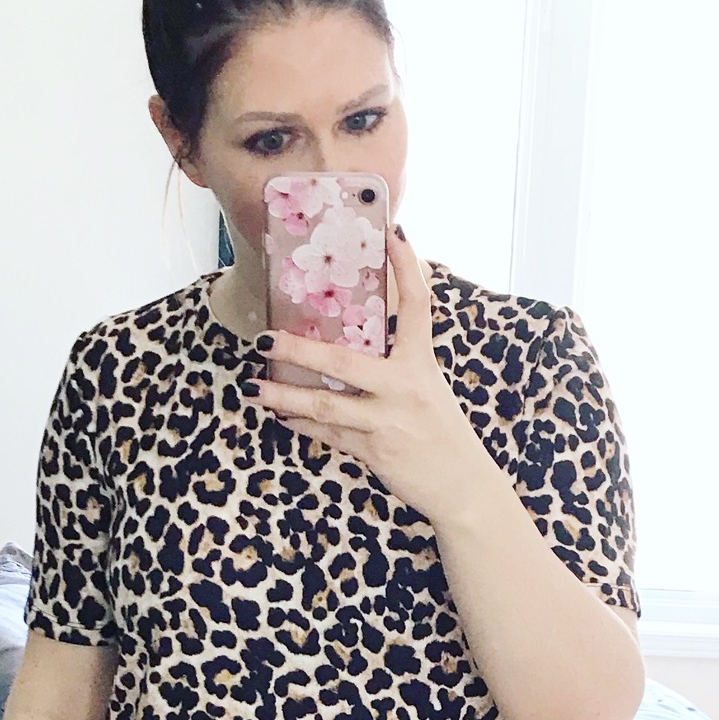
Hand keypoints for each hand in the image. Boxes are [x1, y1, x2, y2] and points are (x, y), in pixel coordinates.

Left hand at [247, 231, 495, 518]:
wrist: (463, 486)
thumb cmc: (443, 434)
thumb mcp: (429, 389)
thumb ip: (399, 365)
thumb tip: (360, 341)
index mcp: (423, 364)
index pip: (418, 304)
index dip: (407, 266)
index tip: (393, 233)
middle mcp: (405, 387)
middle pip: (344, 362)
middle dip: (300, 351)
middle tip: (266, 339)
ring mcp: (387, 421)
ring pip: (326, 405)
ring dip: (286, 396)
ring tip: (256, 388)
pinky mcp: (375, 451)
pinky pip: (329, 434)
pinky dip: (303, 424)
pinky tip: (282, 415)